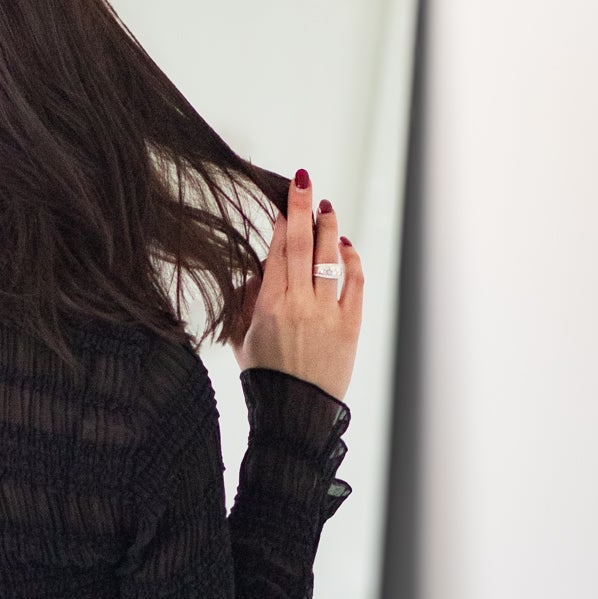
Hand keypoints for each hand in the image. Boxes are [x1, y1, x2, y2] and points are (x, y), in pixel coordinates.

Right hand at [231, 168, 362, 403]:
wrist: (295, 416)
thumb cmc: (267, 381)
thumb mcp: (243, 341)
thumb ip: (246, 302)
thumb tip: (255, 272)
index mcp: (269, 306)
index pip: (277, 251)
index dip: (283, 222)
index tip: (284, 204)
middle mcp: (299, 304)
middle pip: (302, 243)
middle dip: (303, 207)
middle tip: (305, 182)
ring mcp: (328, 312)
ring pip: (330, 256)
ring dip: (329, 226)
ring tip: (326, 207)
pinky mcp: (350, 324)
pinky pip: (354, 281)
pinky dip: (351, 259)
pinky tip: (345, 245)